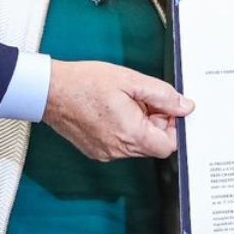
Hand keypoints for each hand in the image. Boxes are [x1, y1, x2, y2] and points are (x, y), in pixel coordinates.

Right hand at [44, 60, 192, 161]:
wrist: (49, 91)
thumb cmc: (84, 83)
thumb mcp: (131, 80)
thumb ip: (162, 95)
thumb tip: (184, 106)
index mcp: (131, 134)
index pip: (169, 145)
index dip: (175, 126)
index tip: (169, 108)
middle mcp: (119, 150)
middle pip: (154, 144)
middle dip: (157, 122)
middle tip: (144, 99)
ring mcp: (106, 152)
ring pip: (138, 144)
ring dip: (140, 125)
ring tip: (125, 102)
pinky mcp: (97, 150)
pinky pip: (121, 144)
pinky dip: (125, 129)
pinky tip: (114, 110)